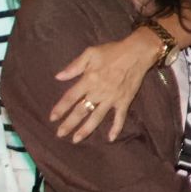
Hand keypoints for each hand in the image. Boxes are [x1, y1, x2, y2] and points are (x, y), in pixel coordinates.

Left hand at [50, 26, 160, 141]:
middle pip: (81, 111)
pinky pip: (119, 117)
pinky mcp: (124, 101)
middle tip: (60, 134)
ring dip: (86, 129)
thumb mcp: (91, 53)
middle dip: (69, 124)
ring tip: (76, 139)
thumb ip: (74, 66)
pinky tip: (110, 138)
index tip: (52, 118)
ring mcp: (112, 99)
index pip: (70, 97)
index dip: (60, 108)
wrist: (137, 53)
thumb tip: (58, 77)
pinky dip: (116, 128)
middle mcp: (98, 92)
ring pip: (96, 117)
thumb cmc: (113, 51)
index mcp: (88, 80)